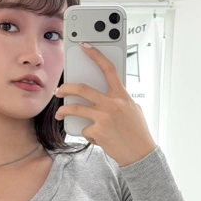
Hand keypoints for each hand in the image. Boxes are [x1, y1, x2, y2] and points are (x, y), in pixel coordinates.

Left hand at [53, 43, 157, 166]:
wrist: (140, 154)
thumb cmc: (137, 132)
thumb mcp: (132, 109)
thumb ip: (118, 100)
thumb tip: (102, 94)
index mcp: (122, 95)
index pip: (108, 69)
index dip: (96, 55)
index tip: (85, 47)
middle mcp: (112, 104)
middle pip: (82, 89)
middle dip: (66, 88)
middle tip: (59, 90)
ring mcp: (104, 117)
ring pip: (75, 109)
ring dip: (63, 111)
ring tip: (59, 114)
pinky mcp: (98, 131)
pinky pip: (84, 129)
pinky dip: (88, 134)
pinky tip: (98, 138)